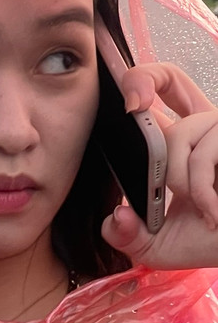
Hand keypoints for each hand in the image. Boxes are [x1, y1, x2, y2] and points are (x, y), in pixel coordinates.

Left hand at [103, 62, 217, 268]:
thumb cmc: (211, 241)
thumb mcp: (156, 245)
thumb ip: (124, 234)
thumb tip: (114, 218)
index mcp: (180, 142)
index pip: (158, 94)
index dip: (139, 81)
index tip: (127, 101)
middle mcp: (204, 126)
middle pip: (170, 77)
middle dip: (142, 82)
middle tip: (134, 117)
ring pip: (177, 134)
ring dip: (176, 180)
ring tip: (196, 207)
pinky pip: (204, 157)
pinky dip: (201, 193)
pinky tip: (212, 214)